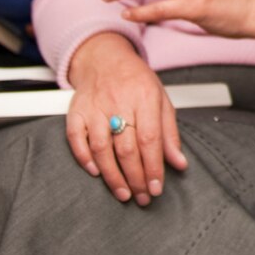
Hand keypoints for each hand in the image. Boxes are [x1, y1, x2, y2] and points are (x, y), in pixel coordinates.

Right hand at [63, 32, 187, 205]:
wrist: (105, 58)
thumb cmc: (136, 81)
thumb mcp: (161, 100)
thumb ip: (169, 133)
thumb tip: (180, 163)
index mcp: (145, 97)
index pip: (149, 139)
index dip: (153, 167)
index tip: (156, 188)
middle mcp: (119, 102)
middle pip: (126, 148)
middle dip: (135, 177)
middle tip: (142, 197)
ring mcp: (94, 107)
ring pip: (101, 147)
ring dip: (112, 175)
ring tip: (123, 193)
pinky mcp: (76, 111)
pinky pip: (75, 138)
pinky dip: (84, 158)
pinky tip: (95, 173)